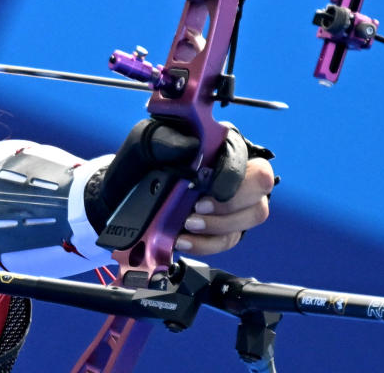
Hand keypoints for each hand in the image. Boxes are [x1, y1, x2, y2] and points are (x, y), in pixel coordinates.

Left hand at [86, 119, 275, 256]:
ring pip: (251, 216)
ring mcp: (234, 202)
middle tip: (197, 210)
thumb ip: (168, 139)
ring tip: (186, 225)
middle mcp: (237, 172)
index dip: (232, 176)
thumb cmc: (141, 161)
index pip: (247, 159)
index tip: (205, 188)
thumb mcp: (148, 141)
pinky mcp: (224, 227)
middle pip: (260, 188)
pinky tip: (182, 240)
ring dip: (218, 226)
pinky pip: (228, 240)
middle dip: (230, 204)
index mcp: (223, 145)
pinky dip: (205, 244)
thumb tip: (190, 145)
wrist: (123, 191)